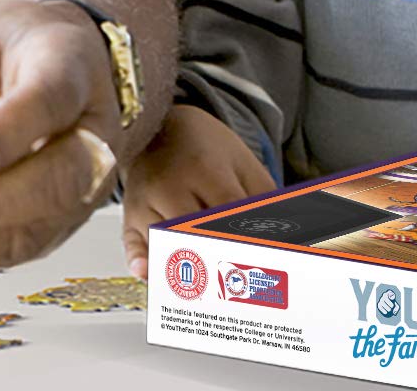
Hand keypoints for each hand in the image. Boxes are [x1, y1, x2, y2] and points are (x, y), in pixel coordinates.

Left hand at [0, 0, 125, 266]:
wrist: (50, 60)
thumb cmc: (15, 52)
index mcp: (74, 70)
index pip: (50, 103)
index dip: (7, 134)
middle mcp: (93, 134)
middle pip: (57, 182)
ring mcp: (82, 186)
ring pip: (34, 229)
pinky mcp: (54, 221)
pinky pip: (10, 247)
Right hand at [119, 105, 276, 277]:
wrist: (160, 125)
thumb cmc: (206, 148)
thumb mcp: (243, 162)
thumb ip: (263, 197)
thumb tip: (287, 235)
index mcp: (204, 168)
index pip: (226, 212)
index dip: (245, 239)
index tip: (265, 263)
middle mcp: (169, 185)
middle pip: (193, 231)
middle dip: (218, 257)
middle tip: (242, 284)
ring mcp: (145, 200)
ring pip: (164, 241)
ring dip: (185, 267)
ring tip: (211, 292)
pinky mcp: (129, 214)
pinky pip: (132, 241)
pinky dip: (140, 259)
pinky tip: (148, 274)